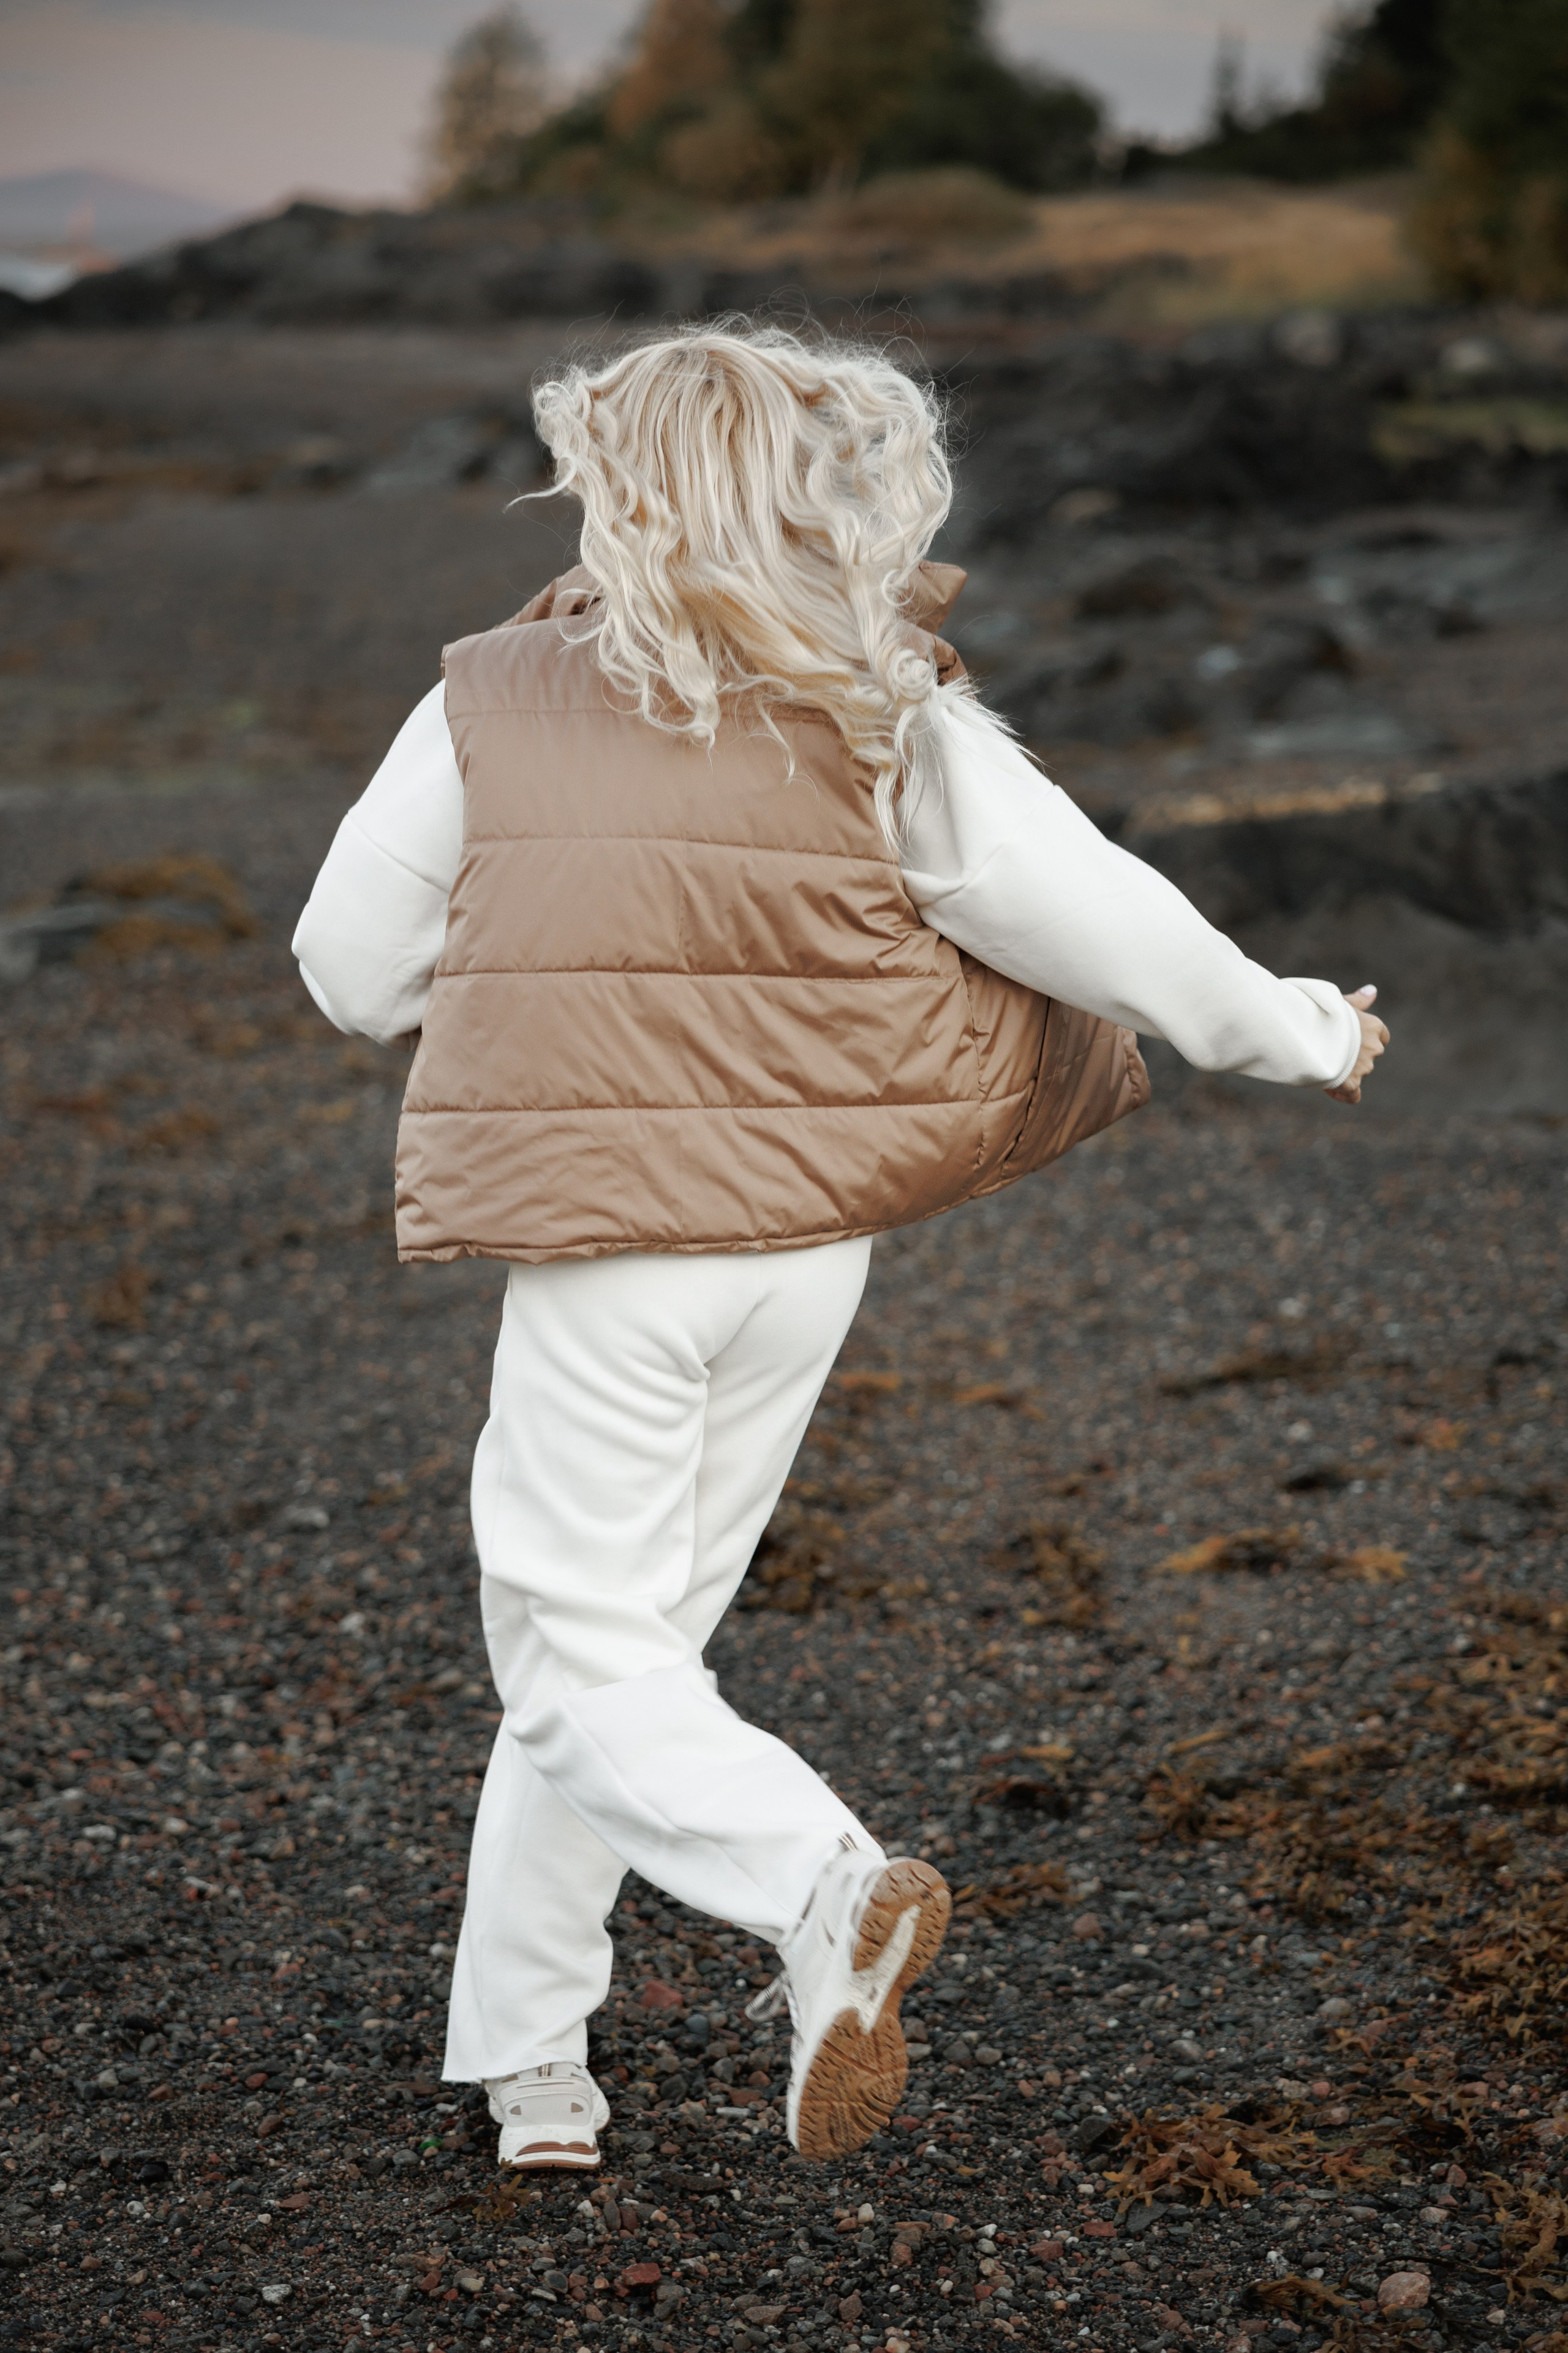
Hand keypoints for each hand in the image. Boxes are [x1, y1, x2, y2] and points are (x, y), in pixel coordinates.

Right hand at [1326, 984, 1388, 1102]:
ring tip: (1321, 1064)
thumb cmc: (1320, 1012)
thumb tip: (1373, 991)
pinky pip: (1353, 1095)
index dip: (1365, 1039)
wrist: (1304, 1030)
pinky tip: (1329, 1089)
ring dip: (1344, 1073)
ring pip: (1359, 1075)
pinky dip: (1343, 1095)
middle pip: (1367, 1057)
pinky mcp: (1350, 1083)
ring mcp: (1364, 1066)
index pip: (1382, 1037)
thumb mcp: (1340, 1003)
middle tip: (1327, 1051)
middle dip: (1352, 1057)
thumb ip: (1358, 1001)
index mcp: (1373, 1026)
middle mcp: (1374, 1047)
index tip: (1347, 1039)